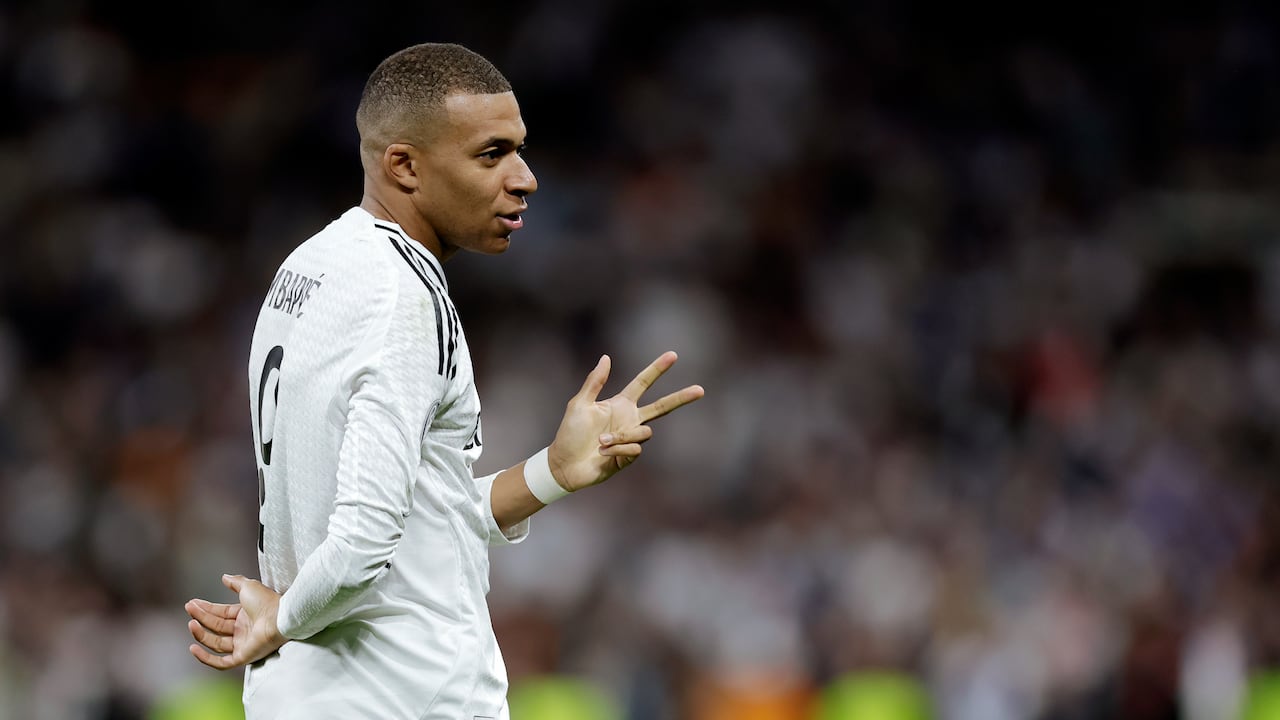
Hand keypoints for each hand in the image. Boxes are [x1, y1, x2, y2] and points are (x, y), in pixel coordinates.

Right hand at [185, 574, 286, 669]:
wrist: (279, 617)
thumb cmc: (268, 601)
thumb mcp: (248, 586)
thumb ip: (236, 582)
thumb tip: (225, 577)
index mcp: (245, 615)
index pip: (221, 613)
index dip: (206, 608)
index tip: (193, 603)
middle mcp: (243, 630)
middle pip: (216, 626)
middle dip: (201, 617)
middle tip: (189, 608)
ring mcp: (243, 644)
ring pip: (216, 643)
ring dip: (201, 634)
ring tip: (191, 623)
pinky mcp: (243, 657)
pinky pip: (221, 662)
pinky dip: (206, 658)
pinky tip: (193, 648)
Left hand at [547, 351, 703, 491]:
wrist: (564, 464)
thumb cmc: (569, 433)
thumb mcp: (579, 403)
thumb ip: (594, 382)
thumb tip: (606, 357)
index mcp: (620, 404)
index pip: (643, 383)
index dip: (657, 369)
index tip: (673, 355)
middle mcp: (630, 420)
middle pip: (662, 407)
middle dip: (681, 398)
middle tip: (701, 390)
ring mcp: (631, 439)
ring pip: (644, 433)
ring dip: (621, 436)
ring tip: (600, 442)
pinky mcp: (629, 457)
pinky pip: (634, 450)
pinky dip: (617, 450)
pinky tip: (602, 454)